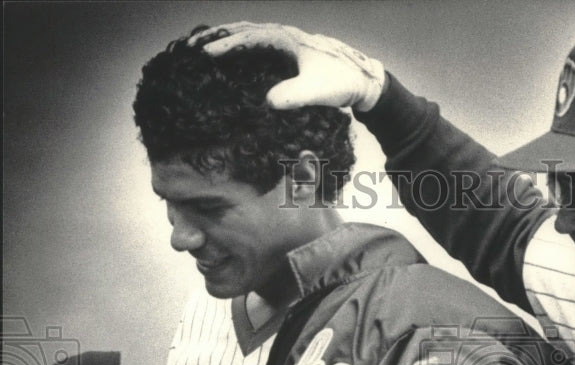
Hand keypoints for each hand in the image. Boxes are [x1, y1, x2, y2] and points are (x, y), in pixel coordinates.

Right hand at [193, 22, 384, 110]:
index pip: (248, 38)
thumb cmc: (341, 83)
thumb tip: (268, 102)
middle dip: (217, 36)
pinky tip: (231, 60)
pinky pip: (257, 46)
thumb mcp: (317, 91)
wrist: (361, 81)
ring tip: (203, 48)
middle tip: (192, 45)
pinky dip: (240, 49)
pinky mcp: (288, 55)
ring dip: (226, 40)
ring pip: (248, 35)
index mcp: (285, 38)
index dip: (226, 46)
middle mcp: (283, 36)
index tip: (205, 54)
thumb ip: (294, 96)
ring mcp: (285, 44)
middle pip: (243, 30)